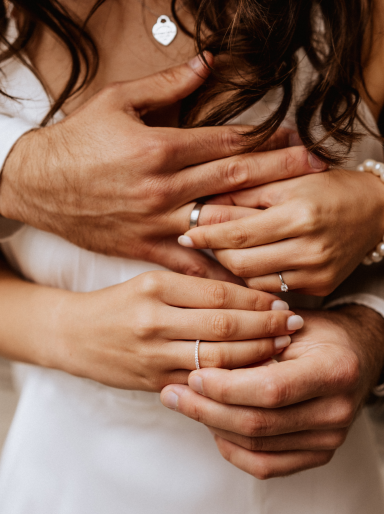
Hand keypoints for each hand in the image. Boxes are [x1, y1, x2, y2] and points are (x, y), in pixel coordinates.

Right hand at [0, 57, 324, 282]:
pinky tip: (248, 272)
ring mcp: (156, 222)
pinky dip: (221, 268)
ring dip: (261, 217)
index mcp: (157, 149)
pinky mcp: (146, 248)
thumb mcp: (115, 101)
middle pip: (234, 178)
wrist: (36, 186)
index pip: (224, 141)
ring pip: (220, 221)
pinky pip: (191, 262)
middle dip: (279, 171)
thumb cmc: (74, 143)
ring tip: (294, 216)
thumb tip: (206, 64)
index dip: (265, 135)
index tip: (294, 134)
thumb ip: (165, 85)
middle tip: (314, 167)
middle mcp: (162, 188)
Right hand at [54, 271, 299, 390]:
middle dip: (265, 326)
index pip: (219, 293)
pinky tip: (254, 374)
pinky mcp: (153, 381)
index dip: (256, 300)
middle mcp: (154, 320)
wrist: (73, 334)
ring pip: (217, 358)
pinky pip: (201, 382)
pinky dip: (231, 379)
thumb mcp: (150, 281)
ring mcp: (153, 354)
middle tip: (294, 325)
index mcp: (156, 287)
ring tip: (282, 347)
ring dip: (256, 354)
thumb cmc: (117, 303)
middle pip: (224, 325)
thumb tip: (245, 290)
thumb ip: (193, 284)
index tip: (281, 301)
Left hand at [160, 305, 383, 477]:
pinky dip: (233, 449)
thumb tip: (202, 358)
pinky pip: (266, 465)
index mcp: (333, 370)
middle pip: (259, 423)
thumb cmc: (317, 332)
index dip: (226, 386)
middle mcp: (336, 410)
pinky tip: (212, 428)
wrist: (354, 354)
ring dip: (213, 427)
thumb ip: (254, 341)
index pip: (270, 389)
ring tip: (185, 405)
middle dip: (207, 409)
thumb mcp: (290, 323)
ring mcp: (329, 438)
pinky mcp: (318, 453)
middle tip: (174, 393)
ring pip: (257, 446)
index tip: (193, 375)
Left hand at [179, 169, 383, 293]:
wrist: (374, 210)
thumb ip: (244, 195)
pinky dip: (256, 277)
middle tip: (204, 241)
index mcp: (299, 215)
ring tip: (226, 249)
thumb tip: (203, 209)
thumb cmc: (327, 188)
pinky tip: (252, 262)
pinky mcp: (322, 287)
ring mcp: (317, 273)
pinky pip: (274, 288)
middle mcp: (310, 248)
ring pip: (254, 280)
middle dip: (215, 252)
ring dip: (233, 266)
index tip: (185, 235)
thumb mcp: (286, 181)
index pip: (238, 233)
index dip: (207, 235)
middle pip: (241, 263)